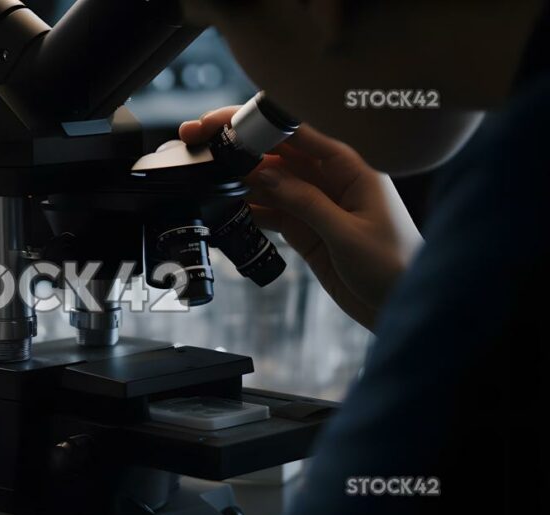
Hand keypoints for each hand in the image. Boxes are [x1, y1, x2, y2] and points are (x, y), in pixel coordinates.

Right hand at [180, 108, 422, 329]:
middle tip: (198, 139)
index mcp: (352, 167)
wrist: (401, 306)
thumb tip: (263, 173)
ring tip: (203, 173)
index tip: (225, 122)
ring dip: (238, 176)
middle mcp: (332, 179)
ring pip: (269, 180)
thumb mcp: (347, 233)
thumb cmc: (393, 266)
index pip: (299, 132)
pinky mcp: (306, 229)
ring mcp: (317, 204)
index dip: (259, 122)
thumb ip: (305, 201)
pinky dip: (248, 208)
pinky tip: (226, 206)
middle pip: (277, 151)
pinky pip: (271, 209)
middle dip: (239, 144)